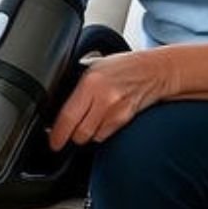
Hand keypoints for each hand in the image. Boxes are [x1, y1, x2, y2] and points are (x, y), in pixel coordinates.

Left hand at [47, 50, 174, 148]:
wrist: (154, 70)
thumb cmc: (122, 67)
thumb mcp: (92, 67)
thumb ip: (76, 86)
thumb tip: (56, 104)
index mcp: (90, 83)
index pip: (68, 116)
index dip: (57, 134)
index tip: (53, 141)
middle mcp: (103, 98)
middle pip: (79, 133)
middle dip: (70, 136)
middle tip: (65, 132)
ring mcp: (116, 111)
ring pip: (91, 137)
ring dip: (85, 134)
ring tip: (86, 121)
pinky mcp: (125, 119)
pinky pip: (104, 135)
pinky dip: (98, 133)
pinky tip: (99, 121)